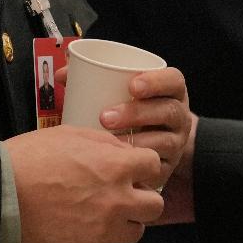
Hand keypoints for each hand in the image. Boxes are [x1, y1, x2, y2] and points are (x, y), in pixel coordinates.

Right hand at [5, 125, 164, 242]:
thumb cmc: (31, 158)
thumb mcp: (72, 135)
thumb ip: (107, 144)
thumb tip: (126, 152)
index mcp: (117, 167)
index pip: (155, 168)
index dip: (144, 167)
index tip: (135, 170)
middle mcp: (117, 201)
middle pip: (155, 207)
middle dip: (143, 199)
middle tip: (125, 195)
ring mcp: (103, 230)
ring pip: (135, 232)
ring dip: (125, 222)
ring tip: (104, 213)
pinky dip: (97, 237)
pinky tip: (79, 224)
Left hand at [93, 66, 192, 185]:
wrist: (151, 141)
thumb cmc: (129, 112)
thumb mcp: (120, 93)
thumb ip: (95, 81)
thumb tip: (64, 74)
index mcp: (170, 92)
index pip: (174, 81)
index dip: (156, 82)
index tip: (132, 85)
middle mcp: (178, 116)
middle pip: (168, 111)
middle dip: (138, 113)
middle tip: (105, 117)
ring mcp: (176, 142)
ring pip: (165, 141)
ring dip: (137, 141)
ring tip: (109, 143)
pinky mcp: (168, 166)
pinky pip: (158, 167)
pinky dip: (139, 166)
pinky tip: (120, 164)